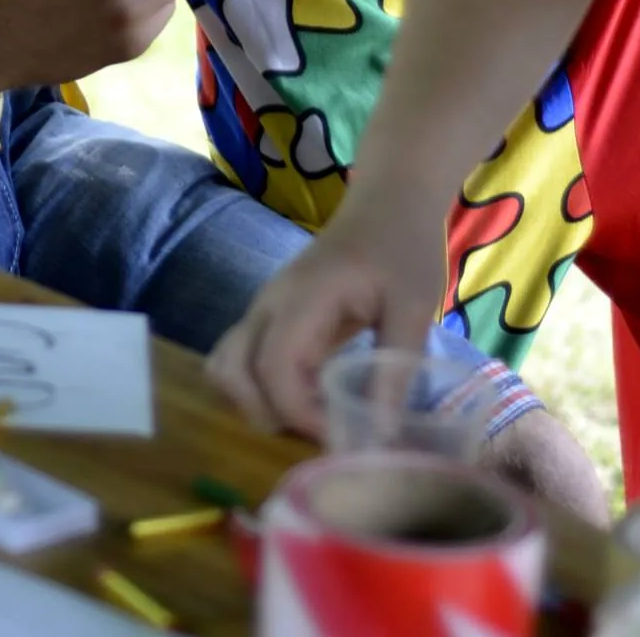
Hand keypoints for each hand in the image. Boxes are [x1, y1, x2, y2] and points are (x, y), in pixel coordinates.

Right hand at [204, 195, 444, 440]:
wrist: (387, 201)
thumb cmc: (402, 245)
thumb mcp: (413, 304)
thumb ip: (394, 368)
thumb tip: (381, 438)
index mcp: (303, 298)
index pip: (274, 368)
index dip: (300, 413)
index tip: (343, 434)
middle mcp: (270, 303)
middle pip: (232, 370)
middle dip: (270, 413)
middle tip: (322, 428)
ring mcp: (265, 307)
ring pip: (226, 365)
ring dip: (256, 401)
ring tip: (309, 415)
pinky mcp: (272, 314)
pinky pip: (244, 358)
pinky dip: (262, 387)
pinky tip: (309, 395)